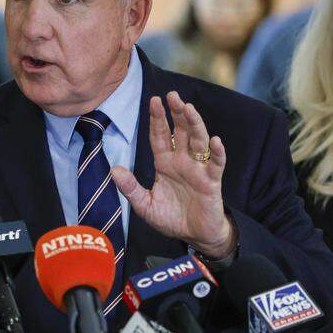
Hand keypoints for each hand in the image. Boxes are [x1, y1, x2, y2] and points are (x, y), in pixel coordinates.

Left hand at [111, 92, 235, 257]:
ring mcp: (198, 169)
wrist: (194, 236)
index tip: (154, 100)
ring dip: (194, 124)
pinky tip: (215, 141)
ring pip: (198, 141)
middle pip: (180, 132)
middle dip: (176, 113)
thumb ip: (131, 188)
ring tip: (188, 109)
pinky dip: (217, 153)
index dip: (157, 119)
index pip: (160, 136)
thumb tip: (115, 170)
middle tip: (172, 95)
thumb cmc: (171, 218)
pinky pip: (216, 164)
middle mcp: (182, 161)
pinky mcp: (212, 182)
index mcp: (165, 163)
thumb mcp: (145, 205)